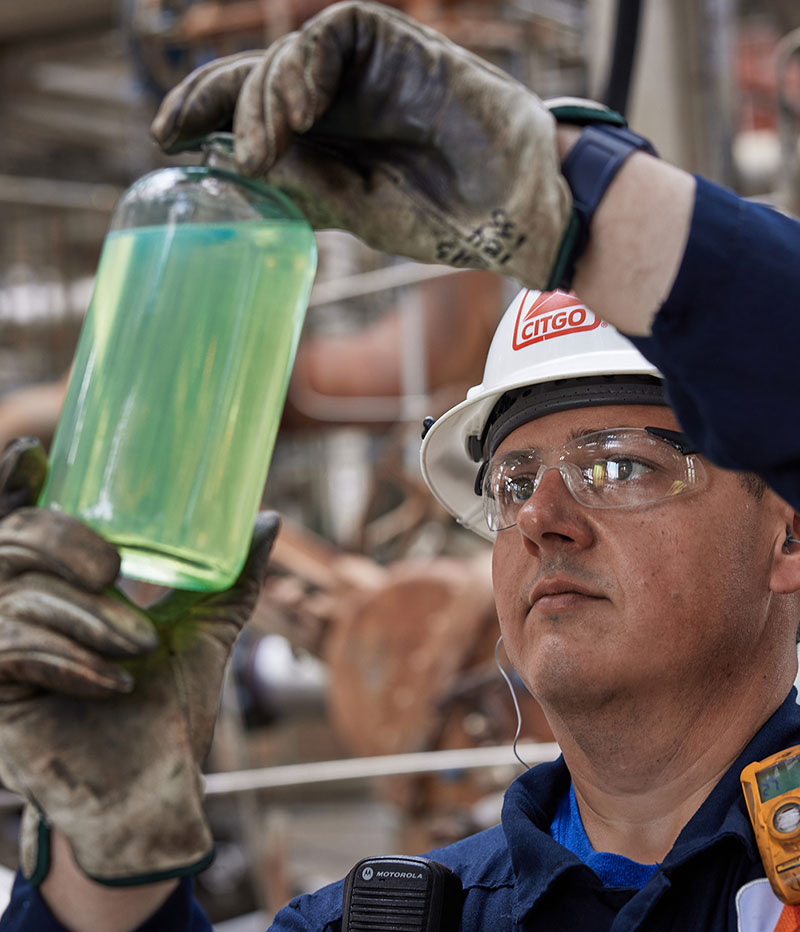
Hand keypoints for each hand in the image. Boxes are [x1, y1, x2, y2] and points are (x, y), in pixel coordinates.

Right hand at [0, 439, 278, 884]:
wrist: (155, 786)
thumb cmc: (171, 707)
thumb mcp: (205, 627)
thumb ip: (231, 575)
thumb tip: (268, 518)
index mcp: (57, 588)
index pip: (19, 522)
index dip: (10, 484)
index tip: (32, 452)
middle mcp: (16, 610)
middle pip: (13, 542)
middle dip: (64, 544)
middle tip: (113, 570)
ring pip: (20, 597)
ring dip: (87, 618)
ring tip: (139, 645)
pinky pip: (14, 650)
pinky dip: (71, 662)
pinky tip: (113, 683)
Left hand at [150, 0, 571, 288]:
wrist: (511, 204)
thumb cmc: (442, 216)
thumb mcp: (353, 208)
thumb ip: (301, 180)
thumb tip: (236, 157)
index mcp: (327, 140)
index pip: (254, 117)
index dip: (204, 118)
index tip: (165, 140)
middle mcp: (337, 100)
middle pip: (253, 75)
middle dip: (207, 97)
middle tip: (176, 131)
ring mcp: (362, 70)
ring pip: (283, 54)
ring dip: (263, 97)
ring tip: (270, 146)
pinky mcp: (390, 41)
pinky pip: (327, 33)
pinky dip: (303, 67)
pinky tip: (300, 112)